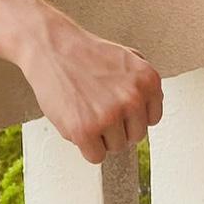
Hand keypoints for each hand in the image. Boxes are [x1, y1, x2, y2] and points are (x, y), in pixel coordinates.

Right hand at [17, 13, 162, 164]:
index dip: (131, 114)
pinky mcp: (85, 130)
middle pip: (135, 137)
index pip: (152, 119)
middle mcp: (133, 98)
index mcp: (148, 80)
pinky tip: (77, 120)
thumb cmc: (86, 54)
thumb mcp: (126, 58)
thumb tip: (152, 109)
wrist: (51, 47)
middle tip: (97, 105)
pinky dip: (85, 145)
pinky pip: (96, 156)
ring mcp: (109, 115)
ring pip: (116, 148)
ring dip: (100, 135)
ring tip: (86, 109)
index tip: (116, 102)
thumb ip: (143, 84)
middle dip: (117, 127)